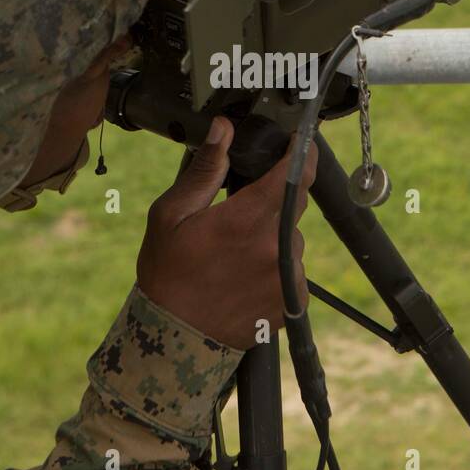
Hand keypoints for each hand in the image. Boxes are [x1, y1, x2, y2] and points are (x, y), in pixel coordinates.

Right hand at [137, 117, 318, 350]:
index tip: (300, 141)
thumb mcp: (172, 215)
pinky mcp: (292, 301)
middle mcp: (275, 247)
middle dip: (273, 198)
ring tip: (234, 255)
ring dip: (272, 236)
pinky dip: (274, 265)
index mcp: (247, 220)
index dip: (302, 151)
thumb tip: (224, 129)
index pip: (295, 173)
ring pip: (291, 238)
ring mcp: (287, 277)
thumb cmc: (167, 274)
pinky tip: (244, 276)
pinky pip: (291, 268)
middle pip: (293, 203)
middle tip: (239, 212)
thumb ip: (205, 170)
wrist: (174, 340)